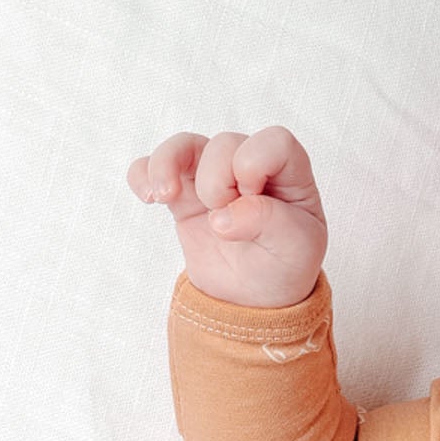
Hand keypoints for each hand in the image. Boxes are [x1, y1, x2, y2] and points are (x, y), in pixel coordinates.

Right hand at [127, 126, 328, 309]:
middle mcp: (249, 166)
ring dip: (169, 164)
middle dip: (219, 181)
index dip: (256, 163)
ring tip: (166, 197)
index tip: (251, 196)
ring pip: (184, 145)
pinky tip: (149, 198)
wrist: (252, 298)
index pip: (274, 142)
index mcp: (288, 174)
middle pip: (224, 144)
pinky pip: (151, 167)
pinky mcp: (182, 193)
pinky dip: (143, 174)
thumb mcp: (296, 249)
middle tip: (226, 222)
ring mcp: (212, 176)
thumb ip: (269, 223)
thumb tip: (222, 218)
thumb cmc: (283, 265)